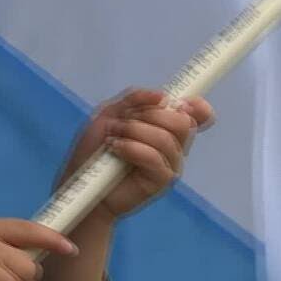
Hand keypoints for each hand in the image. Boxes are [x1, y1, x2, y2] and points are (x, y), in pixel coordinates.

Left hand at [42, 88, 214, 280]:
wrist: (80, 185)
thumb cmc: (93, 151)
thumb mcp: (109, 115)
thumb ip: (133, 99)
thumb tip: (161, 96)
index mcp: (166, 127)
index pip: (199, 114)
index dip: (196, 106)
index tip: (177, 104)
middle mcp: (174, 145)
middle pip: (183, 122)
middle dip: (149, 116)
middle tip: (122, 123)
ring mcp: (170, 164)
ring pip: (167, 139)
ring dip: (134, 132)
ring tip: (112, 139)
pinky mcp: (162, 181)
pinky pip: (155, 158)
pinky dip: (133, 148)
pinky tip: (115, 149)